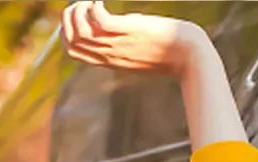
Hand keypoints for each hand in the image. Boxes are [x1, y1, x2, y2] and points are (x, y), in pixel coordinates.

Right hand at [60, 1, 199, 74]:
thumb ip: (126, 42)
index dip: (65, 31)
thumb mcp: (141, 50)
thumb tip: (123, 24)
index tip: (77, 15)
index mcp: (111, 59)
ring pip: (80, 32)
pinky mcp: (131, 32)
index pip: (73, 51)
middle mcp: (111, 54)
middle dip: (67, 18)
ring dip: (77, 11)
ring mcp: (120, 44)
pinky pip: (100, 22)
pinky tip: (101, 1)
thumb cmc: (171, 52)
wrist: (192, 58)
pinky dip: (94, 8)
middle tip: (80, 4)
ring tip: (90, 1)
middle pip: (71, 41)